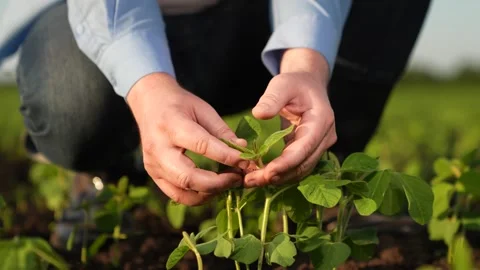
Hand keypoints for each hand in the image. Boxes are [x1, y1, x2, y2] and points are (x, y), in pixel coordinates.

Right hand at [127, 73, 250, 205]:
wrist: (150, 104)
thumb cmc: (180, 105)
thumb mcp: (203, 110)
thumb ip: (222, 131)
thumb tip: (243, 150)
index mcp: (171, 125)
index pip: (202, 145)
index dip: (226, 156)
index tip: (247, 161)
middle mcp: (158, 148)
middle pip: (188, 177)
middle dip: (218, 182)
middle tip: (239, 178)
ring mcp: (153, 165)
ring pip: (183, 192)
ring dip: (210, 193)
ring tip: (229, 183)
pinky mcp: (154, 175)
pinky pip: (177, 195)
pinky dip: (198, 196)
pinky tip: (214, 188)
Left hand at [244, 49, 336, 186]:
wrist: (308, 86)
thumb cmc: (294, 83)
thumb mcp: (282, 84)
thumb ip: (272, 98)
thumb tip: (258, 114)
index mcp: (322, 120)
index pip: (304, 148)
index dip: (285, 164)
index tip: (266, 174)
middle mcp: (325, 137)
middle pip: (302, 164)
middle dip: (277, 176)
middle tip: (250, 181)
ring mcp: (320, 146)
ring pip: (300, 170)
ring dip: (277, 179)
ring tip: (251, 181)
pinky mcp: (311, 152)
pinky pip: (296, 167)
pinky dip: (280, 174)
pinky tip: (260, 176)